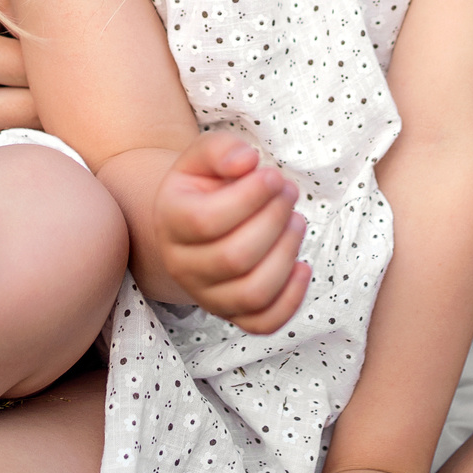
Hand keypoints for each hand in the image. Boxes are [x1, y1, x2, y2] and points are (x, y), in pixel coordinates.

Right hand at [157, 134, 310, 333]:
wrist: (194, 221)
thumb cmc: (205, 184)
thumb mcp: (204, 156)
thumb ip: (222, 149)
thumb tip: (247, 162)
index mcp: (169, 222)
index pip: (207, 221)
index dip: (249, 198)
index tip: (273, 176)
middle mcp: (182, 265)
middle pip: (234, 258)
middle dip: (274, 221)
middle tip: (289, 193)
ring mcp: (206, 295)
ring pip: (252, 293)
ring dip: (285, 255)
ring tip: (297, 222)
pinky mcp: (233, 314)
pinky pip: (263, 323)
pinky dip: (291, 300)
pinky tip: (302, 266)